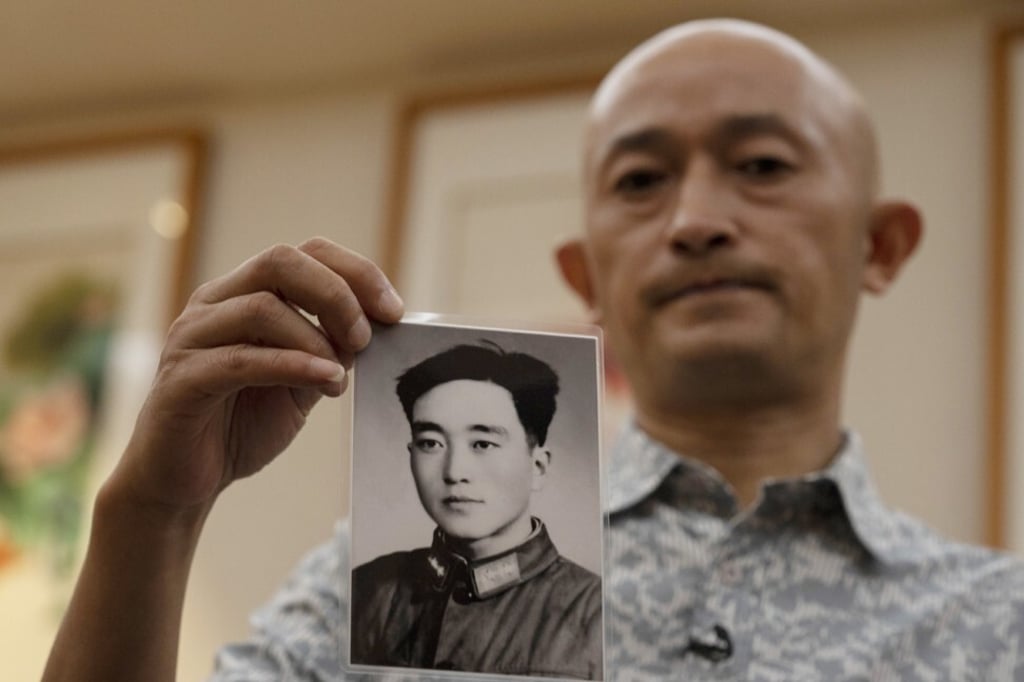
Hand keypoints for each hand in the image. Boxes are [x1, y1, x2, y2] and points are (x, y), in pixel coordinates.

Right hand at [109, 238, 402, 511]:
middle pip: (281, 261)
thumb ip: (331, 351)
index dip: (357, 273)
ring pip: (262, 308)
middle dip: (337, 295)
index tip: (394, 311)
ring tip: (340, 377)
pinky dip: (292, 366)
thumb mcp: (302, 382)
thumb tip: (378, 328)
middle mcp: (214, 303)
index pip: (306, 253)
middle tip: (365, 338)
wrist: (186, 481)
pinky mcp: (181, 378)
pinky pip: (241, 360)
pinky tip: (325, 382)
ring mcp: (192, 336)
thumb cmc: (241, 425)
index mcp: (244, 293)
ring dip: (317, 340)